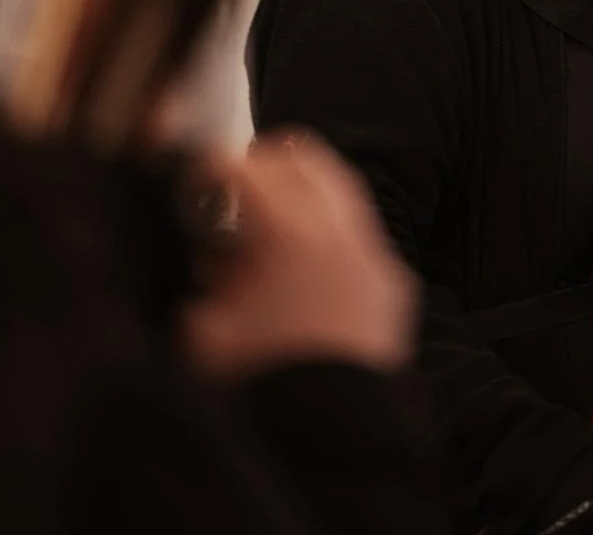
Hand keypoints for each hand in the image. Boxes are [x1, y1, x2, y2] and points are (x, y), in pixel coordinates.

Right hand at [180, 133, 416, 379]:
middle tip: (237, 182)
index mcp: (290, 231)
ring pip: (341, 189)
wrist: (336, 435)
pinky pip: (361, 236)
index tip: (199, 175)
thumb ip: (203, 284)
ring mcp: (375, 253)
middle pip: (305, 158)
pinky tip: (303, 267)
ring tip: (269, 223)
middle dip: (266, 162)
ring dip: (303, 193)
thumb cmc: (265, 384)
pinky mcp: (393, 283)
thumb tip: (211, 259)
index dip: (215, 166)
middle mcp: (340, 229)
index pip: (249, 168)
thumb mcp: (206, 335)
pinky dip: (330, 234)